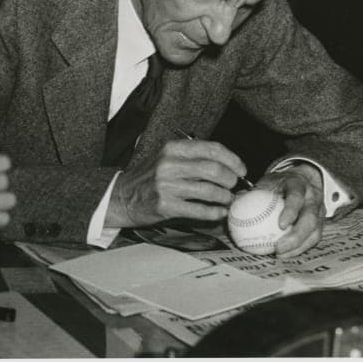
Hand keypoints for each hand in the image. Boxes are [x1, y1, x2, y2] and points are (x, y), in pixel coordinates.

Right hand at [106, 139, 245, 228]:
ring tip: (227, 200)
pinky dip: (214, 212)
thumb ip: (192, 157)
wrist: (120, 197)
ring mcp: (166, 186)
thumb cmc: (148, 178)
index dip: (232, 159)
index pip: (211, 148)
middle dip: (231, 179)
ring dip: (225, 197)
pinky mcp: (165, 206)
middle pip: (213, 169)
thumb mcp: (166, 158)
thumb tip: (227, 166)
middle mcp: (169, 164)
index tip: (241, 169)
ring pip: (209, 190)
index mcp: (172, 149)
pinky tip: (219, 212)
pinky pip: (199, 210)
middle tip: (234, 186)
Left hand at [255, 164, 324, 257]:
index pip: (297, 196)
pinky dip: (300, 248)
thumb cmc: (278, 183)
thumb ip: (250, 192)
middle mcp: (313, 197)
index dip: (291, 210)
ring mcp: (320, 212)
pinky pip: (313, 239)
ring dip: (299, 247)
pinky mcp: (321, 223)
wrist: (301, 179)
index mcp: (298, 184)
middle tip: (278, 247)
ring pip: (315, 232)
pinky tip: (285, 254)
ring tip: (280, 254)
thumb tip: (232, 204)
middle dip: (297, 236)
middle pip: (311, 219)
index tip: (281, 225)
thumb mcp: (266, 182)